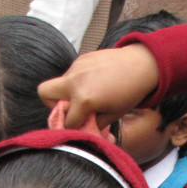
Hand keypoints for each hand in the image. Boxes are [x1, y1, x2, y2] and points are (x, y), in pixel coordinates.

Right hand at [38, 45, 159, 129]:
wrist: (142, 65)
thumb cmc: (129, 93)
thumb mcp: (112, 115)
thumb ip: (93, 124)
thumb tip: (82, 129)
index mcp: (83, 99)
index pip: (67, 121)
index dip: (74, 127)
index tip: (81, 126)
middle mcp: (75, 81)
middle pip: (44, 92)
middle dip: (52, 103)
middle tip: (69, 108)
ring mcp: (76, 67)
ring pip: (59, 82)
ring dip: (69, 92)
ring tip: (89, 95)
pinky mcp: (81, 58)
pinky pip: (71, 73)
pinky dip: (78, 81)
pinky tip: (95, 82)